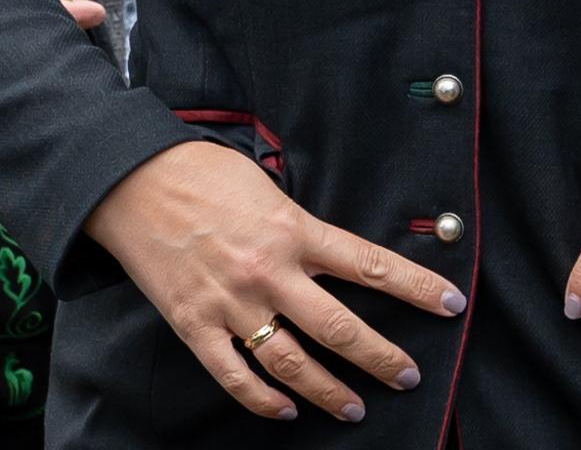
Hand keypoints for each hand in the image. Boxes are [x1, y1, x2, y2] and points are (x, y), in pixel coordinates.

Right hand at [83, 140, 464, 424]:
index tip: (452, 305)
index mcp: (291, 229)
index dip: (417, 288)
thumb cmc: (197, 171)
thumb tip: (327, 252)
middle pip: (342, 329)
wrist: (128, 179)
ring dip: (331, 391)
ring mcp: (231, 303)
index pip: (369, 265)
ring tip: (355, 408)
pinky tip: (286, 410)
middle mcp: (268, 271)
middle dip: (384, 359)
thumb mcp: (261, 182)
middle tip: (409, 376)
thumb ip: (297, 223)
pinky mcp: (193, 324)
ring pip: (294, 363)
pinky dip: (263, 400)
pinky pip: (235, 375)